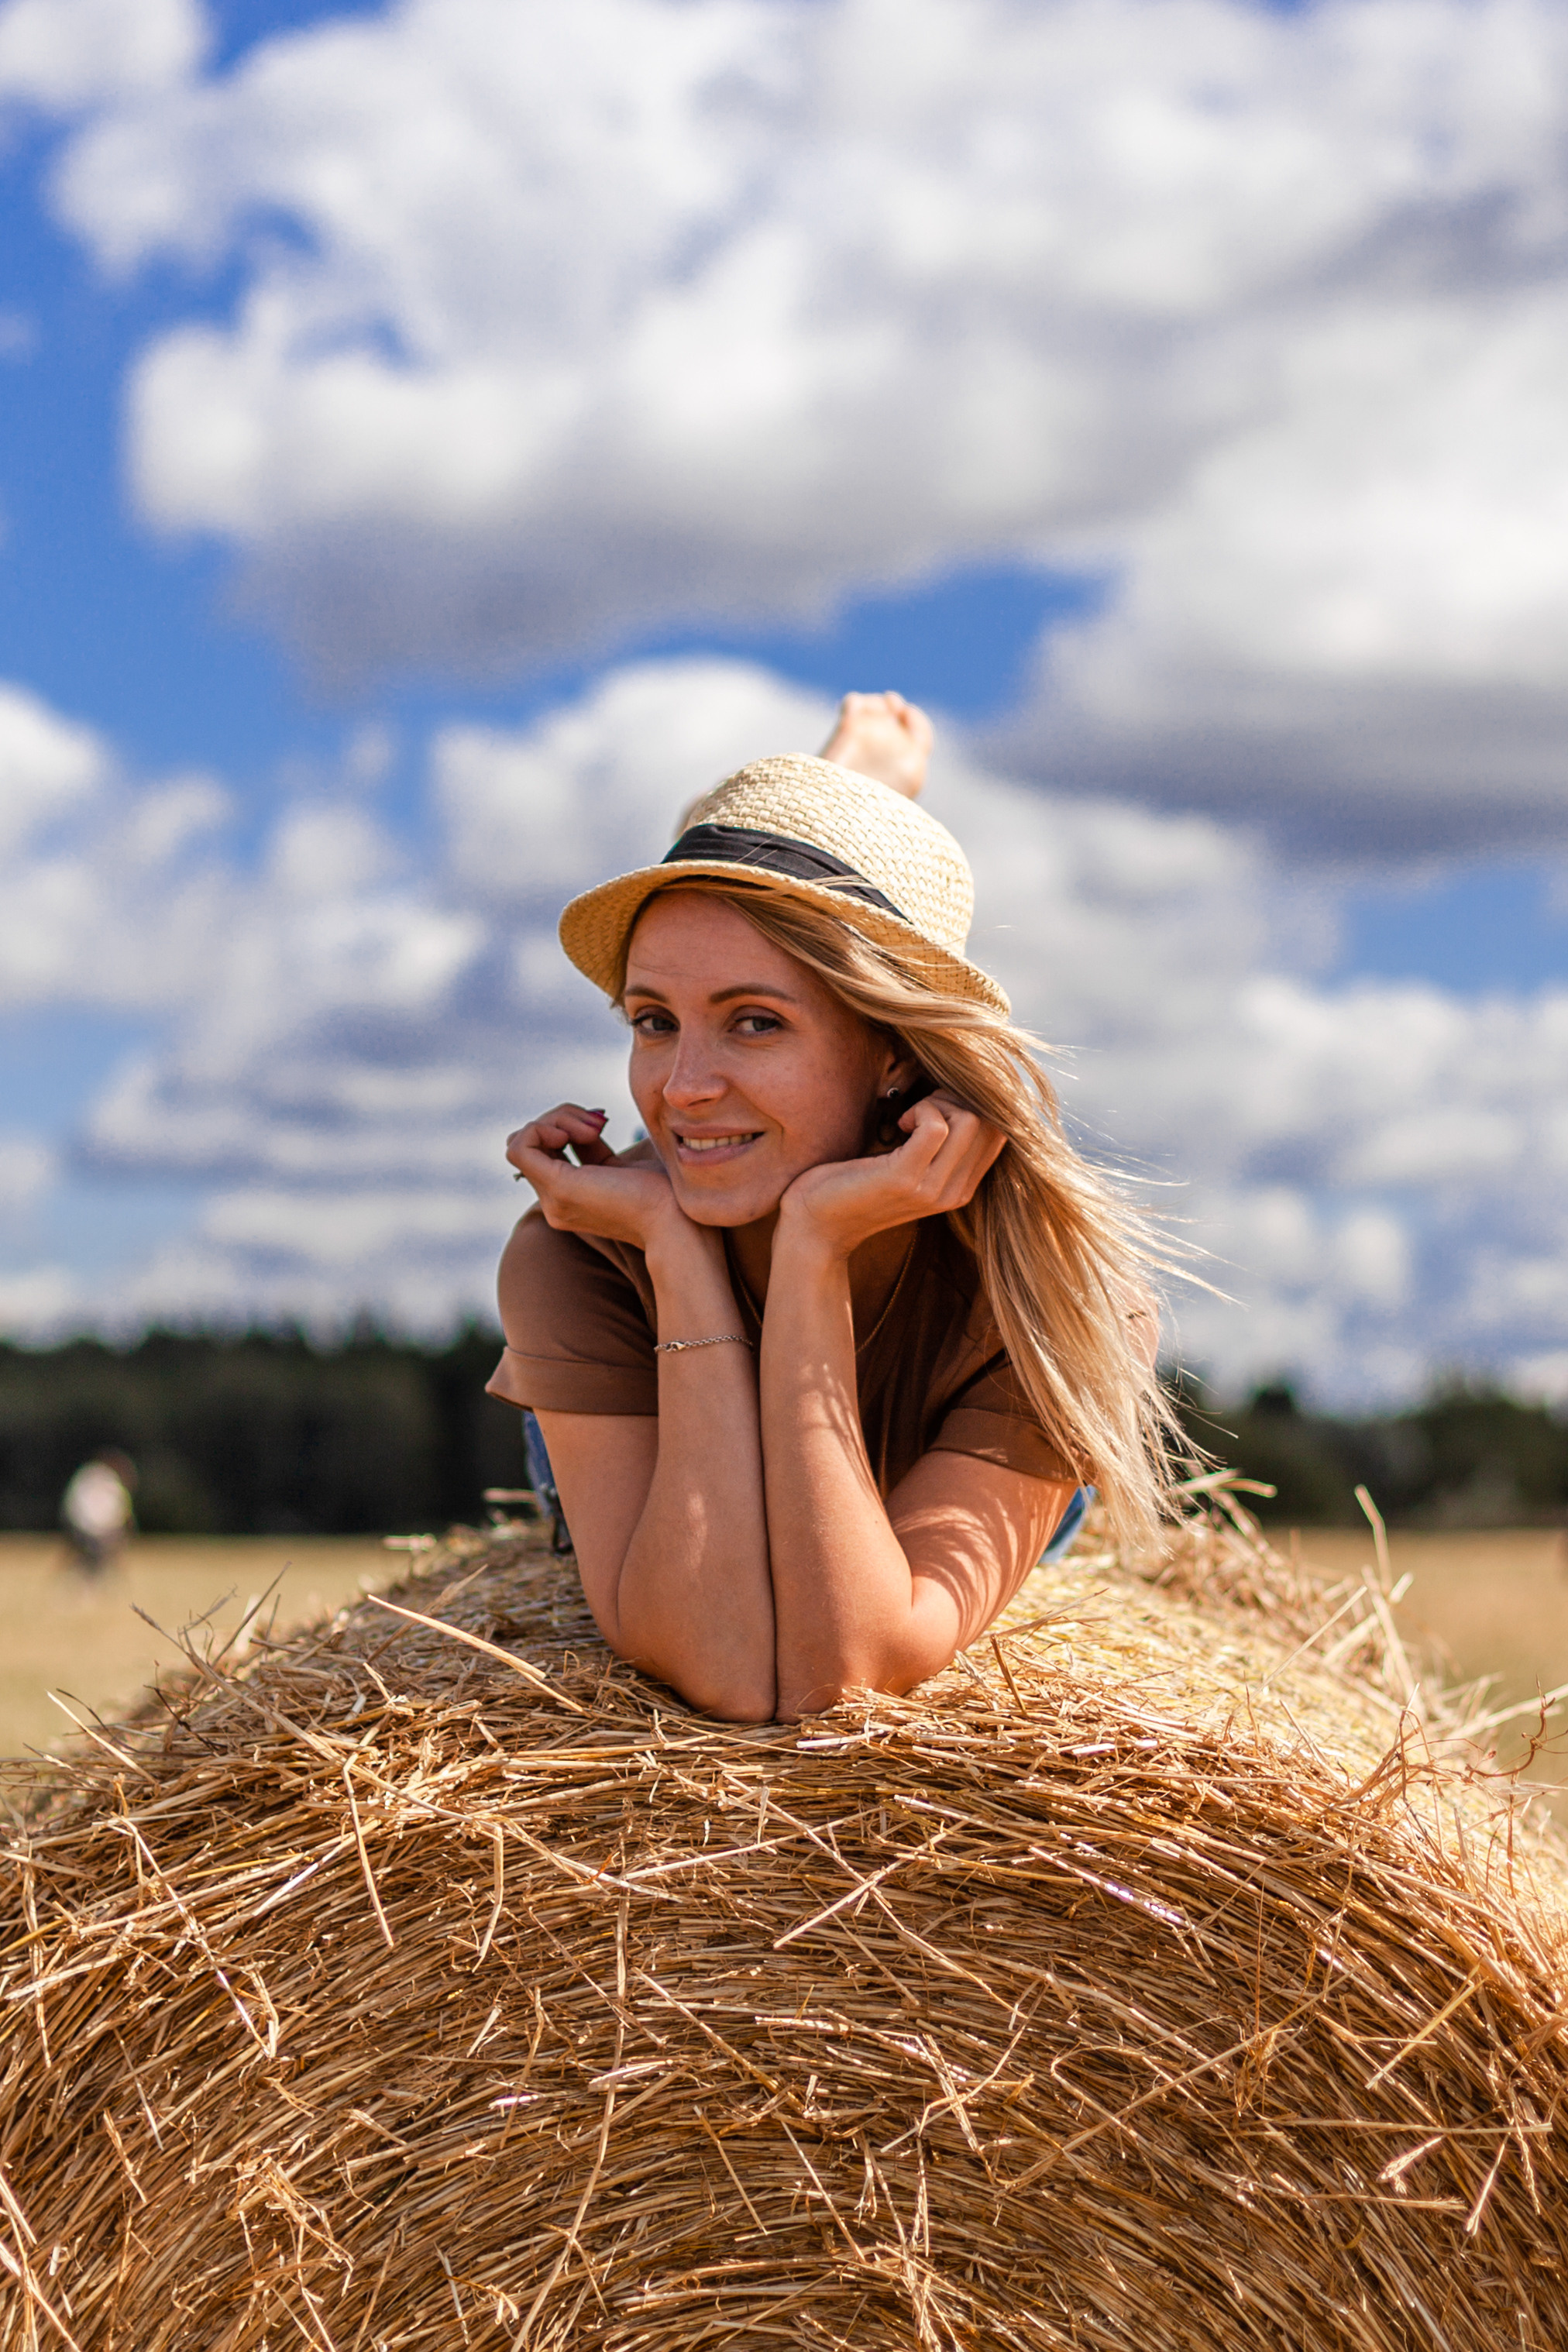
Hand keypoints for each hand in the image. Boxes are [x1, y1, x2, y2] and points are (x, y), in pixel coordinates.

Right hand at [506, 1104, 688, 1252]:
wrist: (678, 1221)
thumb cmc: (664, 1194)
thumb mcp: (621, 1163)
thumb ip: (595, 1147)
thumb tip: (590, 1120)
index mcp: (569, 1197)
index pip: (543, 1149)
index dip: (566, 1123)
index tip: (602, 1122)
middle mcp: (555, 1202)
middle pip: (532, 1142)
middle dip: (560, 1117)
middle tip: (600, 1122)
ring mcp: (553, 1199)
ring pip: (523, 1141)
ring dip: (556, 1119)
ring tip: (595, 1127)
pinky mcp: (559, 1188)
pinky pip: (520, 1147)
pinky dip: (541, 1128)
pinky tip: (575, 1133)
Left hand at [776, 1092, 1005, 1259]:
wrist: (816, 1224)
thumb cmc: (855, 1184)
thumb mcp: (908, 1165)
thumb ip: (937, 1145)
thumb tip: (956, 1094)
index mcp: (960, 1190)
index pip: (998, 1135)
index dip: (971, 1107)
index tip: (933, 1111)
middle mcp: (954, 1193)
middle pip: (990, 1124)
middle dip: (955, 1100)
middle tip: (918, 1110)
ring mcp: (932, 1189)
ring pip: (969, 1121)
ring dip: (937, 1104)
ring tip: (907, 1118)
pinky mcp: (905, 1178)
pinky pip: (935, 1127)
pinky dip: (919, 1111)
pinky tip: (897, 1124)